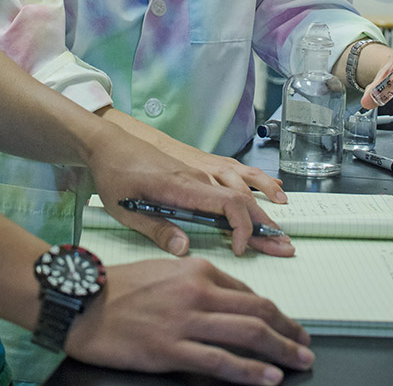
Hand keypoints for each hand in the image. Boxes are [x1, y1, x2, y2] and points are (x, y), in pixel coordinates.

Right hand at [65, 258, 313, 384]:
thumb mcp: (165, 271)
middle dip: (288, 330)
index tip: (287, 325)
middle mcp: (197, 292)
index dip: (274, 312)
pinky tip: (270, 377)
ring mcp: (186, 322)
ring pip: (248, 335)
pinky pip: (221, 362)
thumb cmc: (121, 287)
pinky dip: (250, 371)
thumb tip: (231, 301)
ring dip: (281, 350)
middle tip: (306, 344)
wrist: (83, 302)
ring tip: (300, 361)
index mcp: (196, 270)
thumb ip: (198, 283)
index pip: (247, 293)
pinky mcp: (172, 350)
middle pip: (257, 311)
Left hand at [86, 121, 293, 258]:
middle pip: (242, 198)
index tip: (240, 249)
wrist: (108, 142)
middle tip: (283, 248)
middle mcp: (197, 175)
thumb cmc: (115, 175)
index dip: (241, 228)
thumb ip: (156, 229)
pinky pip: (235, 175)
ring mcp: (199, 169)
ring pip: (242, 187)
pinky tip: (272, 190)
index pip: (227, 203)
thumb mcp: (125, 209)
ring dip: (265, 207)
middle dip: (264, 225)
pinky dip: (257, 184)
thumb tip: (185, 249)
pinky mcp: (197, 168)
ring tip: (283, 226)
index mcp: (181, 185)